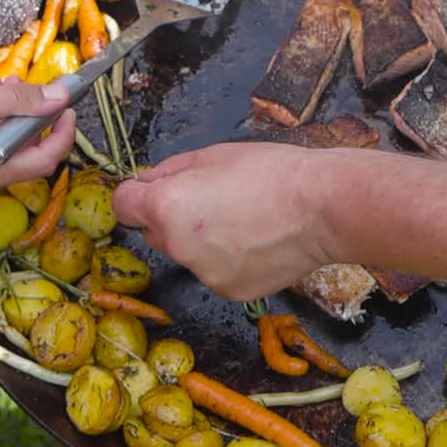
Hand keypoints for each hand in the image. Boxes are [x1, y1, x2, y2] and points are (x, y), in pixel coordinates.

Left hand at [111, 143, 332, 300]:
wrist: (323, 208)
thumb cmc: (272, 172)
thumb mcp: (212, 154)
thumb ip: (169, 171)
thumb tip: (147, 183)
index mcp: (166, 208)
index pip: (123, 205)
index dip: (139, 194)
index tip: (156, 190)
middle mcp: (177, 248)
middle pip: (154, 232)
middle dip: (171, 218)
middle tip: (213, 200)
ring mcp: (204, 274)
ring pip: (187, 255)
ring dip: (201, 241)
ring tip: (243, 221)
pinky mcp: (230, 291)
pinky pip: (215, 272)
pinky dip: (228, 259)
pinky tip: (256, 242)